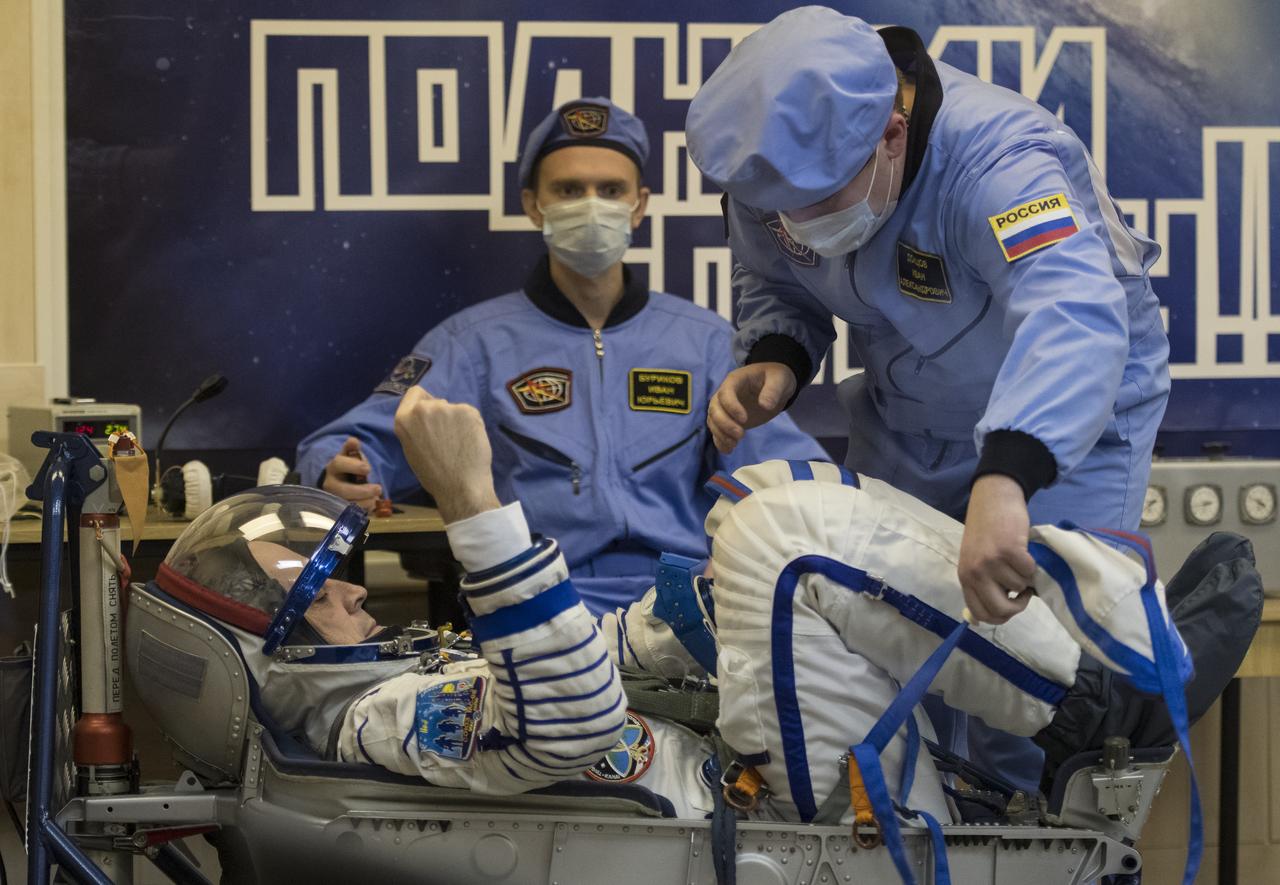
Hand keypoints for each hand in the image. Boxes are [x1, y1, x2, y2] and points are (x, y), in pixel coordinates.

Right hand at [321, 437, 382, 511]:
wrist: (340, 481)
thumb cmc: (348, 467)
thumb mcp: (349, 456)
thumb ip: (352, 449)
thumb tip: (354, 440)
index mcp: (334, 467)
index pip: (339, 464)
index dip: (353, 466)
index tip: (367, 468)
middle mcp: (330, 484)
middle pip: (343, 490)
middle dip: (362, 490)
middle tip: (379, 488)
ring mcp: (334, 498)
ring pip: (347, 504)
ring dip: (364, 502)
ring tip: (376, 499)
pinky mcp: (340, 510)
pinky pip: (351, 513)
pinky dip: (363, 510)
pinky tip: (372, 505)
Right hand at [393, 386, 499, 523]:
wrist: (460, 486)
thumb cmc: (434, 475)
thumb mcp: (412, 449)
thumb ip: (415, 428)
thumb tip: (425, 418)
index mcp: (404, 419)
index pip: (414, 393)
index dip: (423, 401)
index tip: (431, 414)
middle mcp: (423, 409)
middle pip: (435, 401)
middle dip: (441, 415)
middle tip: (446, 438)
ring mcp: (446, 408)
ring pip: (453, 408)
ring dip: (456, 420)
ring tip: (459, 443)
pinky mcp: (467, 410)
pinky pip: (469, 413)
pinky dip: (470, 424)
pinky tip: (469, 441)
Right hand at [707, 362, 796, 453]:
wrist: (775, 384)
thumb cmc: (776, 378)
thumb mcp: (780, 379)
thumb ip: (773, 390)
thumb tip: (765, 406)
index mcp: (735, 380)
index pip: (725, 393)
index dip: (731, 407)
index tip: (744, 420)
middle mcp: (725, 393)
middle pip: (714, 408)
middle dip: (724, 424)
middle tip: (740, 435)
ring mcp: (725, 407)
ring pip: (713, 421)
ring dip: (720, 434)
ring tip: (734, 445)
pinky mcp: (728, 419)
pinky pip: (717, 430)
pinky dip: (720, 441)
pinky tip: (728, 450)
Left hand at [957, 474, 1036, 623]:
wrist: (993, 498)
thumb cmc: (987, 531)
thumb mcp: (976, 560)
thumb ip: (983, 583)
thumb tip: (998, 613)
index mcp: (965, 578)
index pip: (980, 614)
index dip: (1000, 617)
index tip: (1011, 605)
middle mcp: (975, 573)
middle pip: (1000, 610)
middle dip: (1018, 606)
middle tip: (1024, 593)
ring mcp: (991, 562)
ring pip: (1019, 588)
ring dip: (1025, 577)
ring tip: (1020, 562)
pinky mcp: (1008, 550)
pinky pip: (1029, 571)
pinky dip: (1032, 565)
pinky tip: (1024, 552)